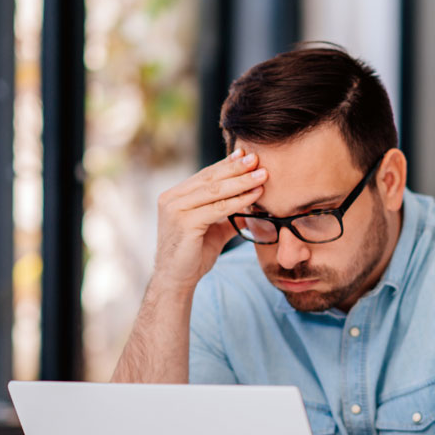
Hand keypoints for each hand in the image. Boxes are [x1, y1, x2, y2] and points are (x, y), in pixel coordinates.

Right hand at [152, 149, 266, 292]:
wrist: (177, 279)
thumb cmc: (194, 255)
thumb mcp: (214, 230)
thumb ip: (229, 217)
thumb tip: (252, 209)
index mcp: (176, 196)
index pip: (205, 175)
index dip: (227, 165)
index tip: (246, 155)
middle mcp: (171, 199)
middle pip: (210, 178)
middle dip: (236, 168)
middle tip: (258, 158)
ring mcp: (175, 209)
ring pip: (214, 191)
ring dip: (241, 182)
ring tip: (262, 175)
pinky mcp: (184, 223)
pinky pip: (217, 208)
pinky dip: (238, 201)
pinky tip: (254, 196)